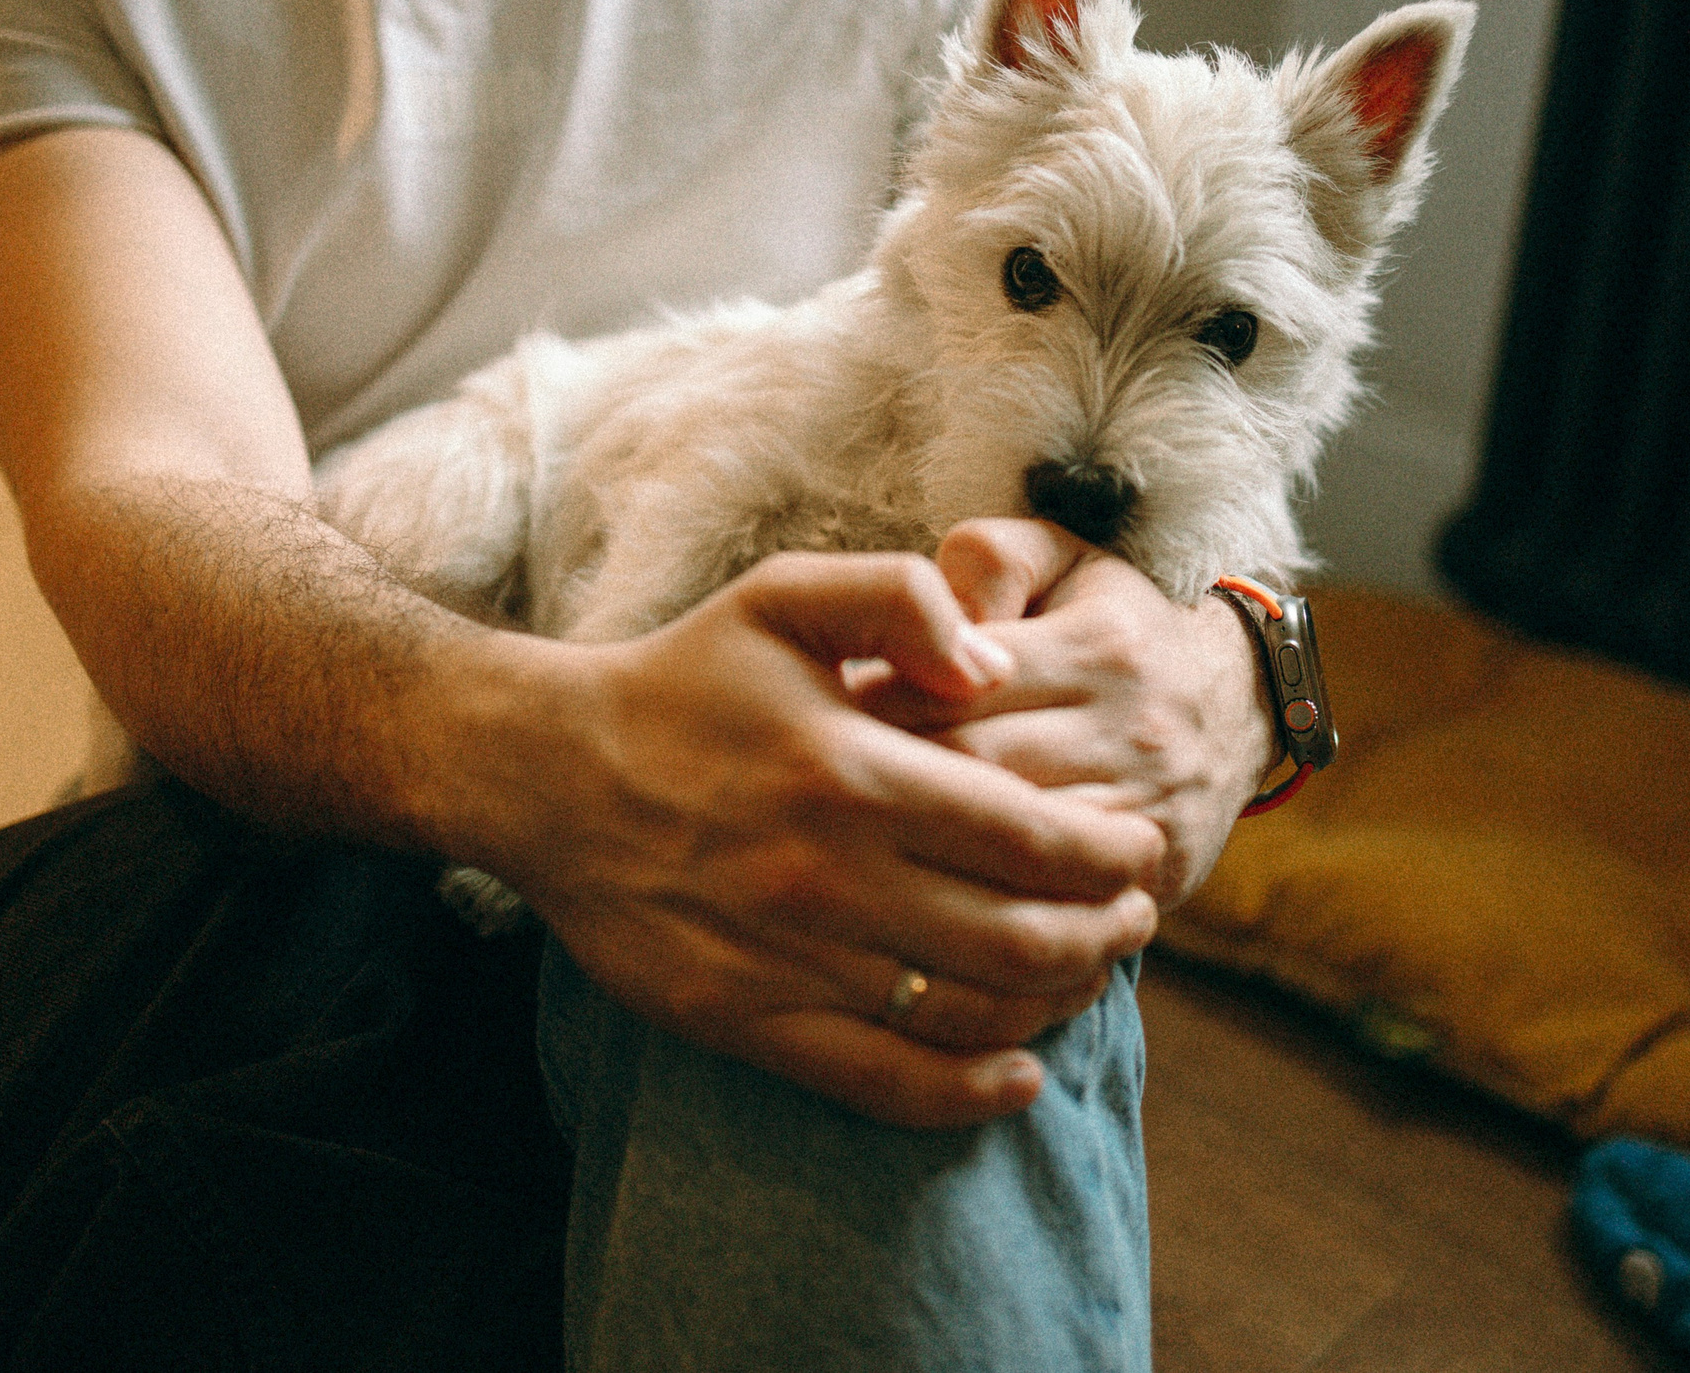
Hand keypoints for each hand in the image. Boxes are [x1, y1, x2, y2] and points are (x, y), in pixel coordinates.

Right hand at [419, 551, 1169, 1128]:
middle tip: (1137, 915)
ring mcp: (787, 960)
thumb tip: (994, 665)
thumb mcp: (785, 596)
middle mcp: (827, 876)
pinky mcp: (745, 1022)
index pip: (1033, 837)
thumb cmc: (684, 679)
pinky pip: (881, 1082)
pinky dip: (966, 1094)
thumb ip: (903, 597)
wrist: (548, 773)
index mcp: (852, 769)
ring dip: (1057, 1005)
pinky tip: (1018, 1079)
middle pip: (1022, 937)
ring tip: (1089, 973)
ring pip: (967, 1014)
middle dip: (1107, 934)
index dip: (1112, 856)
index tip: (1141, 850)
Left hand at [857, 520, 1275, 908]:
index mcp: (1099, 645)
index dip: (877, 703)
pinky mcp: (1154, 874)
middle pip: (974, 768)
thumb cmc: (1114, 628)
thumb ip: (991, 559)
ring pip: (1007, 846)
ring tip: (852, 840)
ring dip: (923, 846)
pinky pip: (1053, 900)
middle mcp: (1129, 729)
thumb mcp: (1064, 561)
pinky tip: (922, 892)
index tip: (822, 715)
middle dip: (882, 780)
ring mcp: (1145, 808)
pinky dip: (984, 900)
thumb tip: (939, 616)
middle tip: (814, 788)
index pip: (959, 680)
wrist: (1236, 710)